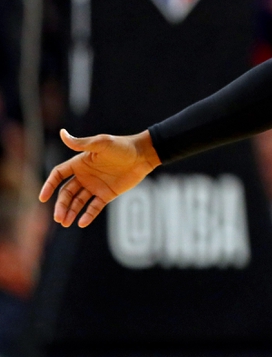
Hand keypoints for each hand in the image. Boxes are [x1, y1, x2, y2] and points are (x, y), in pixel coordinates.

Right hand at [39, 129, 161, 227]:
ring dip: (71, 212)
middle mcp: (85, 176)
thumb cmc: (122, 146)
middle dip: (61, 205)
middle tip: (58, 218)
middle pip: (66, 193)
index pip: (58, 175)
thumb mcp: (101, 144)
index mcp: (79, 163)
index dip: (49, 185)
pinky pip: (94, 207)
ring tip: (65, 223)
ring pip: (78, 201)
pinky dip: (88, 215)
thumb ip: (81, 143)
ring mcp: (95, 186)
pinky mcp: (107, 194)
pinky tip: (82, 223)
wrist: (144, 155)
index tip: (42, 198)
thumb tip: (62, 133)